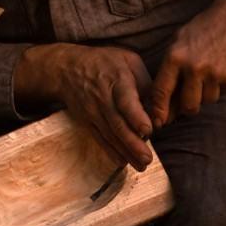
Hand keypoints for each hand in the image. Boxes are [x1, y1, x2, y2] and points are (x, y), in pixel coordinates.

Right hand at [16, 43, 153, 169]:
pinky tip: (122, 162)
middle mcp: (102, 98)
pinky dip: (110, 151)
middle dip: (132, 143)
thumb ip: (145, 81)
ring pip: (109, 134)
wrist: (66, 68)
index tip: (148, 131)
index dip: (136, 117)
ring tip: (141, 165)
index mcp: (116, 80)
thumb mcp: (128, 60)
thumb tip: (159, 106)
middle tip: (147, 159)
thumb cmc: (104, 62)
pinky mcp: (87, 121)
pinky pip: (99, 138)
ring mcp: (92, 111)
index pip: (125, 101)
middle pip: (117, 123)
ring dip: (125, 152)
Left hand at [149, 0, 225, 126]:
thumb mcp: (177, 44)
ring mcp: (215, 74)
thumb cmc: (200, 32)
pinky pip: (222, 94)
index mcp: (175, 58)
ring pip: (206, 102)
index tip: (157, 123)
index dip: (158, 111)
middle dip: (186, 109)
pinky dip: (219, 88)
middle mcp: (194, 67)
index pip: (161, 92)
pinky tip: (219, 72)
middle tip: (186, 103)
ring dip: (204, 96)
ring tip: (206, 78)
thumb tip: (163, 103)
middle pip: (188, 106)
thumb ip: (168, 71)